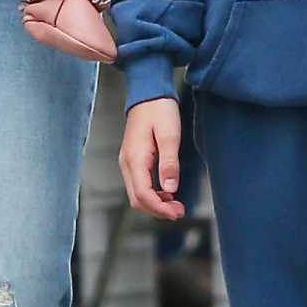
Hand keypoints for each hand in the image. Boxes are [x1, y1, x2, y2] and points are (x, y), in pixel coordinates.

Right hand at [119, 97, 184, 220]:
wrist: (148, 93)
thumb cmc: (160, 110)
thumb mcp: (170, 135)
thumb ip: (169, 163)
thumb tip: (171, 189)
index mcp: (135, 158)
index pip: (143, 194)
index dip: (159, 208)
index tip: (177, 213)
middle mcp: (127, 163)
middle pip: (137, 199)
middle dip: (157, 210)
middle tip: (180, 212)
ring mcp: (127, 162)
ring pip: (136, 194)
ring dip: (155, 203)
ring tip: (176, 205)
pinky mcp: (132, 160)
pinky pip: (138, 184)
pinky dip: (152, 194)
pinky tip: (167, 193)